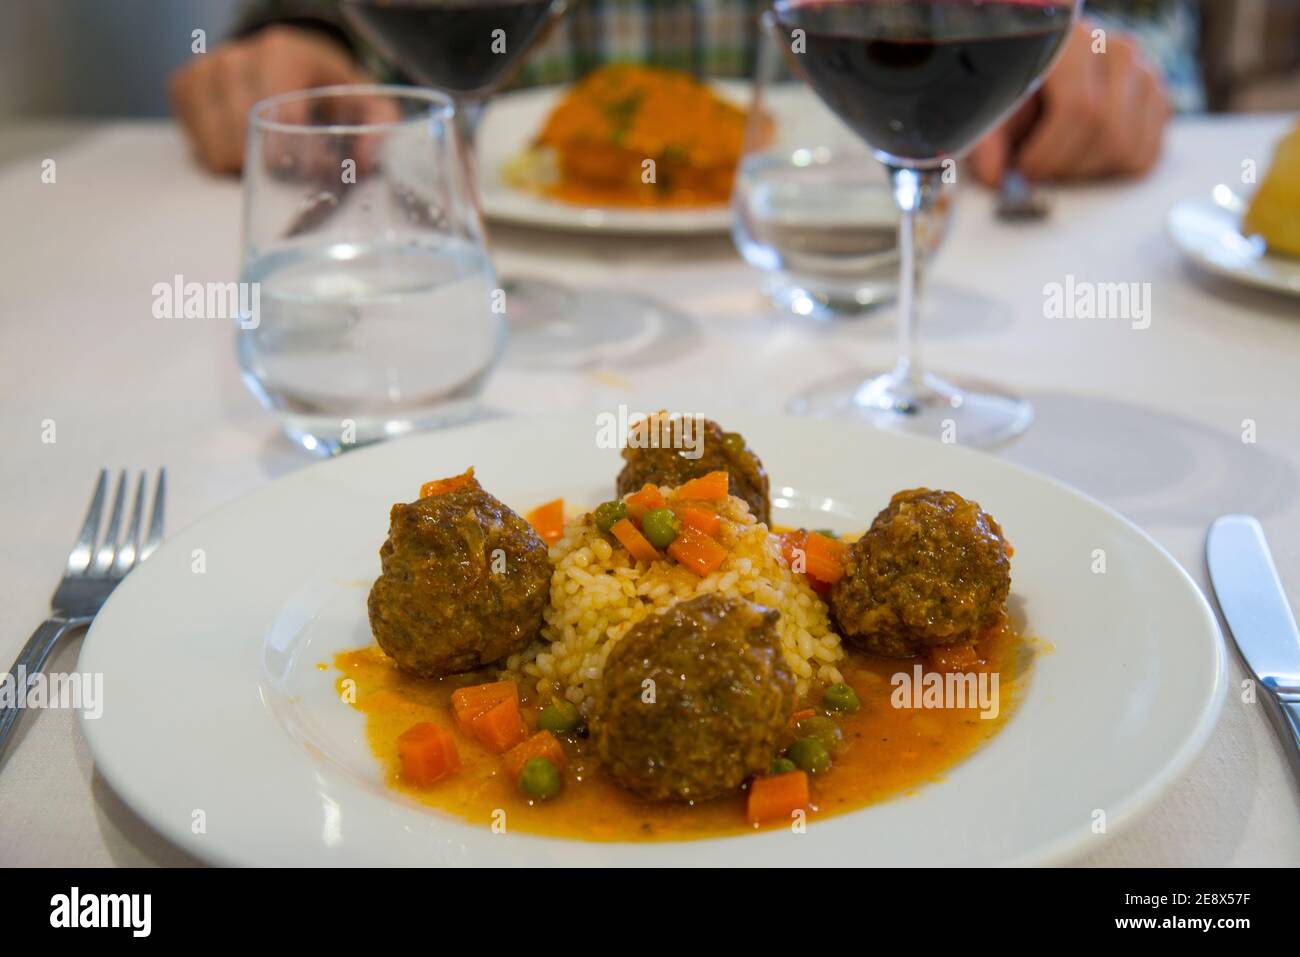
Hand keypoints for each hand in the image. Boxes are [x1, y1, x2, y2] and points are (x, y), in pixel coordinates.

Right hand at [168, 26, 370, 174]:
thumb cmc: (328, 85)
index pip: (281, 120)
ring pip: (218, 152)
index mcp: (282, 52)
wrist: (286, 56)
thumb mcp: (365, 98)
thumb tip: (366, 160)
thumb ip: (381, 124)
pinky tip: (245, 142)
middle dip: (274, 165)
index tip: (318, 172)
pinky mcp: (183, 86)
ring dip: (248, 166)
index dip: (301, 157)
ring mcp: (204, 69)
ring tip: (271, 151)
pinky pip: (199, 150)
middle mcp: (236, 55)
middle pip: (245, 141)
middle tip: (295, 165)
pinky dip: (224, 158)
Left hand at [968, 20, 1169, 185]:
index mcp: (1075, 41)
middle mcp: (1118, 51)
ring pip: (1127, 147)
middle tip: (1036, 173)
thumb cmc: (1021, 84)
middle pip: (1107, 131)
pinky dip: (1110, 171)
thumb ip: (989, 137)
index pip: (1079, 106)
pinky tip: (1082, 161)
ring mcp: (1145, 74)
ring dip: (1085, 172)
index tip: (1023, 169)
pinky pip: (1145, 154)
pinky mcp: (1158, 101)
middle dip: (1064, 166)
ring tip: (1057, 164)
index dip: (1048, 152)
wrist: (1052, 66)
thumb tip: (993, 176)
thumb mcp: (997, 102)